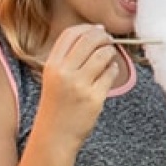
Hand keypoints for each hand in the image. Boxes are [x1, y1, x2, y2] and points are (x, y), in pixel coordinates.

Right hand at [36, 25, 120, 147]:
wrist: (54, 136)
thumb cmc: (57, 105)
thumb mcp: (54, 77)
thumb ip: (69, 56)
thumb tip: (97, 31)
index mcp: (52, 65)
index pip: (71, 33)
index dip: (88, 28)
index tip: (97, 31)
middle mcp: (64, 73)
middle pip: (90, 39)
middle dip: (104, 37)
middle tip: (108, 42)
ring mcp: (79, 86)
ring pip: (104, 54)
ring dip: (110, 53)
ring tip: (108, 60)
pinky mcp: (94, 98)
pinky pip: (111, 74)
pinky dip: (113, 70)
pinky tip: (108, 75)